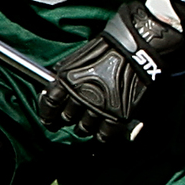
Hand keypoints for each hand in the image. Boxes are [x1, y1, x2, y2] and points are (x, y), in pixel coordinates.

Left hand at [40, 1, 184, 141]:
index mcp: (67, 80)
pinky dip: (102, 136)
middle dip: (68, 119)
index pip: (49, 104)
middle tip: (72, 119)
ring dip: (84, 128)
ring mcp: (98, 108)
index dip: (48, 114)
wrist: (137, 50)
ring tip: (88, 125)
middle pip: (67, 118)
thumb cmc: (111, 47)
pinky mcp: (117, 116)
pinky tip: (102, 134)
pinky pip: (105, 134)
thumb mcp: (79, 56)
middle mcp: (79, 96)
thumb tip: (58, 85)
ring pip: (84, 128)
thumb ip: (67, 73)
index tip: (50, 119)